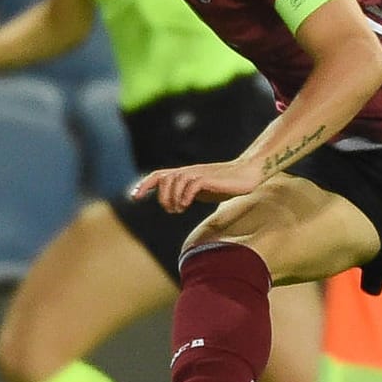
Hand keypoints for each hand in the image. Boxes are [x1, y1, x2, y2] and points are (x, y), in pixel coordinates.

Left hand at [131, 159, 265, 213]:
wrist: (248, 173)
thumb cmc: (226, 183)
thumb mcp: (203, 190)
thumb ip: (189, 194)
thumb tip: (177, 204)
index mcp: (186, 174)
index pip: (158, 175)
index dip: (143, 185)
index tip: (134, 197)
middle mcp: (189, 171)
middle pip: (164, 178)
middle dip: (162, 197)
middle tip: (172, 210)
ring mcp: (199, 174)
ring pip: (175, 180)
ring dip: (173, 198)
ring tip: (179, 209)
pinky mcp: (210, 178)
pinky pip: (191, 184)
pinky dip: (185, 195)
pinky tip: (187, 205)